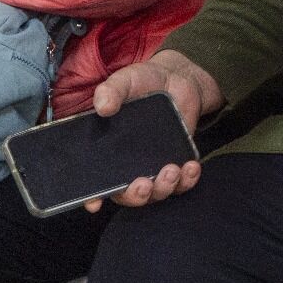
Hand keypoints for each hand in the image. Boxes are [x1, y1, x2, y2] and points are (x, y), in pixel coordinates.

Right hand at [84, 50, 223, 210]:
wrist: (176, 79)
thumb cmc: (142, 82)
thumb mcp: (125, 81)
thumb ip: (111, 91)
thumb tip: (103, 105)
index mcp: (106, 150)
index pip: (95, 180)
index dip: (92, 196)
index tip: (94, 203)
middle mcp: (127, 165)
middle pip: (127, 195)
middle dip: (134, 197)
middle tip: (142, 185)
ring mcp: (152, 166)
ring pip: (155, 193)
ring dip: (163, 189)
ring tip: (171, 170)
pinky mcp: (176, 162)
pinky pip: (181, 183)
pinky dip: (187, 180)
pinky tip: (191, 167)